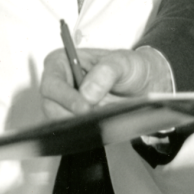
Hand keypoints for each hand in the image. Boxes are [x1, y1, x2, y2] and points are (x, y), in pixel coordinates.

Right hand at [40, 47, 172, 120]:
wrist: (142, 84)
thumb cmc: (128, 67)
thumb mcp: (123, 62)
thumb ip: (106, 72)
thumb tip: (87, 93)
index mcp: (62, 62)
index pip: (52, 83)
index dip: (64, 97)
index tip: (84, 107)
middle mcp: (59, 83)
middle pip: (50, 106)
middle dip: (70, 115)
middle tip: (93, 119)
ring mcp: (65, 104)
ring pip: (59, 122)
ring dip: (78, 125)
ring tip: (101, 120)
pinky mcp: (73, 119)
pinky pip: (71, 131)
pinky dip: (84, 132)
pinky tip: (99, 128)